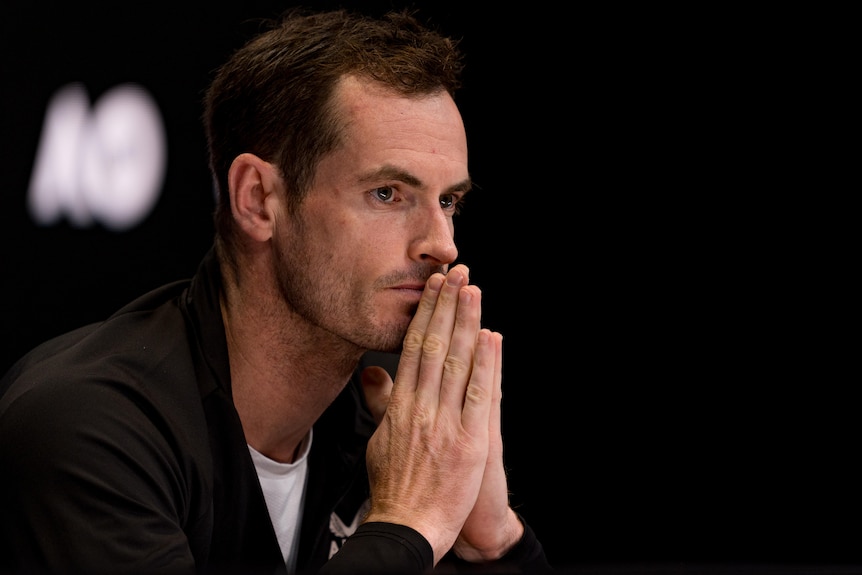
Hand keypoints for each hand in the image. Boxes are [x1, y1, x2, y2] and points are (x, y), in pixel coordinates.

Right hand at [361, 265, 517, 564]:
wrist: (407, 526)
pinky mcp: (469, 442)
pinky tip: (491, 338)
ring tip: (472, 291)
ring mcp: (445, 423)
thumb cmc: (394, 487)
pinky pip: (478, 396)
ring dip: (465, 323)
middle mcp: (421, 409)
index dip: (425, 316)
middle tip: (454, 274)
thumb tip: (371, 373)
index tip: (433, 290)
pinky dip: (486, 364)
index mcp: (400, 408)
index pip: (412, 350)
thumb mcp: (377, 440)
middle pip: (433, 347)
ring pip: (455, 363)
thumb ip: (378, 403)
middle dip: (445, 307)